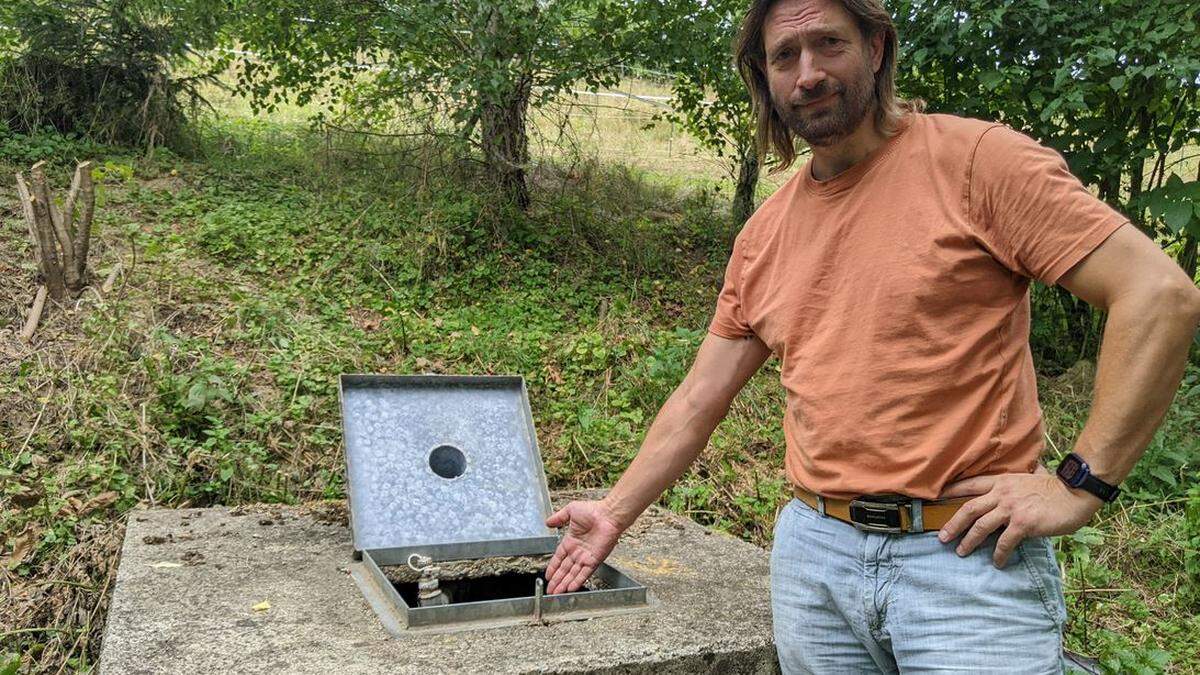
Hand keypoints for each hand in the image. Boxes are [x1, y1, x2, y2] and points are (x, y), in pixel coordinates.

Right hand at [543, 500, 623, 593]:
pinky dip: (577, 581)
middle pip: (564, 569)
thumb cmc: (593, 510)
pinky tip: (570, 588)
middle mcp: (578, 551)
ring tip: (556, 593)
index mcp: (571, 541)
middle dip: (556, 580)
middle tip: (549, 590)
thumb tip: (547, 522)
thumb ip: (558, 518)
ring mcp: (586, 557)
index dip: (553, 567)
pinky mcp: (594, 560)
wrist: (609, 514)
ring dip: (564, 584)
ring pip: (572, 574)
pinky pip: (584, 573)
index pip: (559, 558)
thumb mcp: (571, 511)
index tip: (547, 576)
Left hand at [936, 471, 1101, 567]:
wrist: (1075, 492)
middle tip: (942, 537)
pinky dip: (998, 554)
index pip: (970, 485)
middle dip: (952, 524)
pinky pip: (1004, 542)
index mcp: (1001, 482)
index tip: (936, 498)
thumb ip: (1014, 484)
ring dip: (969, 541)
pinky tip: (997, 562)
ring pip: (981, 526)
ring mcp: (1011, 508)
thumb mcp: (1027, 479)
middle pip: (968, 508)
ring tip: (961, 552)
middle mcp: (1002, 494)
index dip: (952, 491)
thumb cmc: (1055, 487)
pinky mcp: (1023, 523)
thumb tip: (1010, 487)